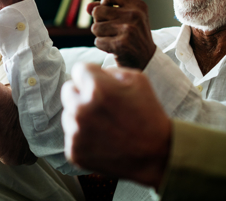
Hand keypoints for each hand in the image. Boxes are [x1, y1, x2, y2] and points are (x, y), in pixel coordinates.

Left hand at [61, 63, 171, 187]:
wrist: (158, 154)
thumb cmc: (149, 115)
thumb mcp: (138, 80)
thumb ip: (109, 70)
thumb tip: (93, 72)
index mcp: (96, 88)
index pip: (78, 70)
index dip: (91, 75)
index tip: (100, 84)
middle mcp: (81, 109)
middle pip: (68, 90)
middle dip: (82, 93)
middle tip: (101, 105)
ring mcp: (76, 132)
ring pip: (68, 114)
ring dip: (81, 116)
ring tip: (105, 125)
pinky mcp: (74, 151)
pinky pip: (71, 136)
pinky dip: (83, 137)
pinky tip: (102, 140)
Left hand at [86, 0, 155, 68]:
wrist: (146, 59)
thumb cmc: (132, 36)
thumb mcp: (125, 18)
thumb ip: (105, 9)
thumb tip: (87, 7)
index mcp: (137, 5)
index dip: (103, 3)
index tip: (110, 13)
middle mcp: (134, 15)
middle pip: (97, 11)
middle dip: (99, 22)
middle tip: (112, 30)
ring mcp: (128, 29)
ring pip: (95, 27)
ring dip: (100, 35)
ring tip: (114, 39)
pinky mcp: (121, 44)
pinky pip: (97, 41)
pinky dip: (102, 46)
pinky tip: (114, 48)